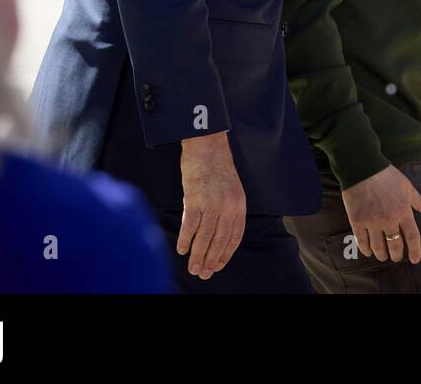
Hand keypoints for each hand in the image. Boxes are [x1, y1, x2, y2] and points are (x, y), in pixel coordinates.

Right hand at [176, 131, 246, 279]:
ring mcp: (211, 203)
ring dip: (198, 256)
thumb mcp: (231, 189)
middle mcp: (227, 206)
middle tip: (204, 275)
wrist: (207, 145)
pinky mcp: (194, 199)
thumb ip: (227, 210)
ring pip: (205, 237)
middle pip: (219, 240)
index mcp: (238, 205)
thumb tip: (218, 234)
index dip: (226, 253)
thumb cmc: (217, 166)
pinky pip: (189, 225)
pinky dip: (185, 240)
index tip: (218, 266)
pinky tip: (181, 250)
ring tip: (193, 269)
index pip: (234, 236)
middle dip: (212, 260)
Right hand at [340, 165, 420, 263]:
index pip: (412, 236)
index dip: (415, 250)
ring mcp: (372, 221)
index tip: (415, 259)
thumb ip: (418, 200)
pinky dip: (366, 249)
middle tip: (396, 258)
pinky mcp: (357, 221)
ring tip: (383, 257)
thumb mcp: (406, 185)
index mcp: (403, 210)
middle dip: (396, 255)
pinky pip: (362, 241)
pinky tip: (369, 252)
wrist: (362, 167)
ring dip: (382, 255)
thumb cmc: (386, 175)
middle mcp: (389, 219)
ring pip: (378, 247)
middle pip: (395, 245)